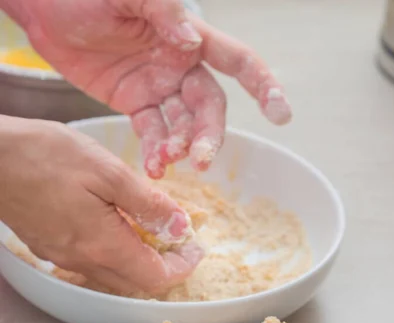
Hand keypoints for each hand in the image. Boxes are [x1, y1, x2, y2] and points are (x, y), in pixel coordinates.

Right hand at [0, 116, 202, 293]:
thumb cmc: (45, 156)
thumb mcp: (108, 172)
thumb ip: (148, 204)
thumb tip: (181, 227)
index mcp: (104, 246)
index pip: (156, 277)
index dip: (182, 266)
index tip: (195, 247)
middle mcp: (85, 262)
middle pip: (138, 282)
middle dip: (166, 265)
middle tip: (180, 239)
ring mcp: (65, 259)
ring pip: (116, 276)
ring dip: (141, 261)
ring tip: (153, 230)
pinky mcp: (51, 249)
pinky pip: (94, 264)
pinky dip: (117, 254)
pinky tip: (118, 227)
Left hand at [21, 0, 291, 177]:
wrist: (45, 8)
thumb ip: (163, 13)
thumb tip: (191, 42)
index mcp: (189, 36)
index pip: (237, 62)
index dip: (263, 86)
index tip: (281, 114)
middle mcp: (180, 65)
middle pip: (209, 107)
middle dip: (209, 135)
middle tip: (200, 159)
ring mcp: (159, 87)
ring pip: (183, 126)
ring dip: (181, 148)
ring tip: (165, 163)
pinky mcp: (135, 104)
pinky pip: (154, 134)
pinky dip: (157, 152)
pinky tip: (154, 168)